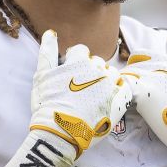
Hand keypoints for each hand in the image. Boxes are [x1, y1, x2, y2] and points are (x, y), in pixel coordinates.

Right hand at [29, 30, 132, 159]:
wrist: (60, 133)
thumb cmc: (47, 105)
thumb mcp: (41, 76)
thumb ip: (47, 52)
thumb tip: (51, 32)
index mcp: (79, 61)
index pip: (81, 51)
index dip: (75, 62)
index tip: (70, 76)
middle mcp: (97, 69)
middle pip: (97, 63)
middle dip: (90, 73)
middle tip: (80, 90)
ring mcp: (110, 85)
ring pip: (112, 74)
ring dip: (105, 82)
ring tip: (93, 98)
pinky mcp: (119, 101)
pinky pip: (125, 89)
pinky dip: (119, 92)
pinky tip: (108, 101)